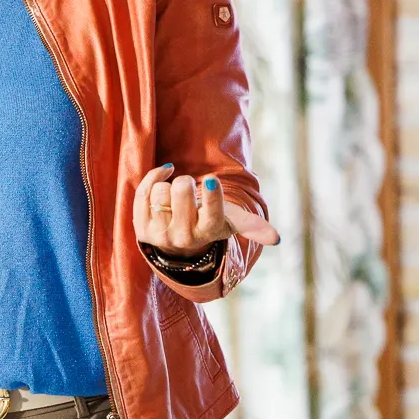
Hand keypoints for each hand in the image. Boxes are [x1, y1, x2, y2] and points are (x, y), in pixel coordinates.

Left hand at [132, 164, 280, 256]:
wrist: (180, 241)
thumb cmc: (210, 221)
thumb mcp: (231, 222)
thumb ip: (253, 226)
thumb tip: (277, 239)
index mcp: (209, 231)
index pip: (212, 213)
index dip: (212, 196)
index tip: (212, 181)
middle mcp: (184, 237)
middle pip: (181, 190)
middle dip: (187, 181)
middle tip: (191, 188)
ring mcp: (161, 234)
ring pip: (161, 190)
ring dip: (169, 186)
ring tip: (175, 198)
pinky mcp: (141, 228)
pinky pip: (143, 191)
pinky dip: (154, 177)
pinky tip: (163, 177)